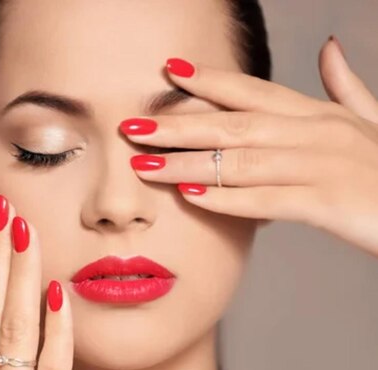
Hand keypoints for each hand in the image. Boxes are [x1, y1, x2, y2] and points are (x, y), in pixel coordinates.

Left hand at [122, 37, 377, 256]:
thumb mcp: (370, 121)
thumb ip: (346, 86)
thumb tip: (329, 48)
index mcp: (319, 114)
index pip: (255, 90)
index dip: (210, 80)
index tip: (169, 71)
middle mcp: (317, 132)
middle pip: (234, 123)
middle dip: (179, 124)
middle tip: (133, 126)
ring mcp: (323, 165)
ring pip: (241, 161)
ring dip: (188, 164)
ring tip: (145, 167)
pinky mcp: (331, 203)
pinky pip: (269, 199)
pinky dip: (229, 198)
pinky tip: (192, 197)